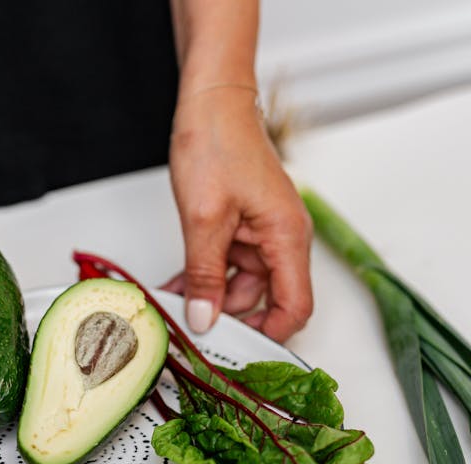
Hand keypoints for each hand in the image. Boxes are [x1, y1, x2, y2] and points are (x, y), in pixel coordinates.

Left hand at [165, 86, 312, 341]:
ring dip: (210, 298)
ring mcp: (260, 232)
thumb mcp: (204, 220)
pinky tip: (176, 287)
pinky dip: (204, 277)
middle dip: (231, 319)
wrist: (211, 102)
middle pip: (265, 299)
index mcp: (286, 238)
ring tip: (175, 309)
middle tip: (194, 337)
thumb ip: (205, 275)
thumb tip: (204, 319)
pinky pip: (226, 264)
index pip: (295, 306)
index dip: (271, 335)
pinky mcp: (241, 225)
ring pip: (241, 284)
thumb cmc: (218, 144)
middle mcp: (281, 239)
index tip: (239, 353)